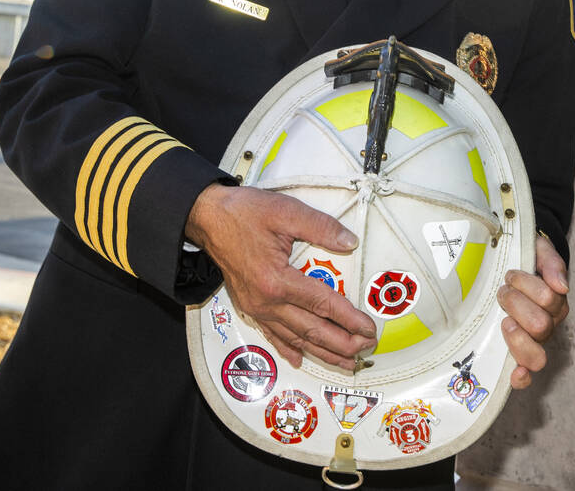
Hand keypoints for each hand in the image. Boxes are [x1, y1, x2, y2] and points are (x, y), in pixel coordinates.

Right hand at [185, 183, 375, 370]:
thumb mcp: (286, 212)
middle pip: (311, 330)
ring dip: (321, 352)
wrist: (207, 218)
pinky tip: (299, 358)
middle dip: (341, 343)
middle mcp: (266, 300)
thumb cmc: (242, 213)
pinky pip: (272, 334)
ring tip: (344, 361)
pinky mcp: (250, 306)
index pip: (323, 305)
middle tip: (364, 349)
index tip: (368, 329)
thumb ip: (321, 227)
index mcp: (276, 280)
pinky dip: (289, 348)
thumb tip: (348, 241)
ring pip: (295, 338)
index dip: (349, 319)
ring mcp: (256, 307)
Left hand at [496, 233, 569, 388]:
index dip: (530, 287)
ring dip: (516, 337)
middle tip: (503, 291)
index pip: (549, 298)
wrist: (511, 268)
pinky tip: (516, 374)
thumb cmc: (525, 262)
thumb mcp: (539, 251)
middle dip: (516, 305)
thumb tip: (561, 286)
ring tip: (504, 319)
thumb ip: (552, 263)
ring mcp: (534, 341)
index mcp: (554, 301)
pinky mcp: (518, 353)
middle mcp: (548, 323)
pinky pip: (526, 372)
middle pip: (540, 326)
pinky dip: (523, 376)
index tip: (511, 275)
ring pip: (534, 352)